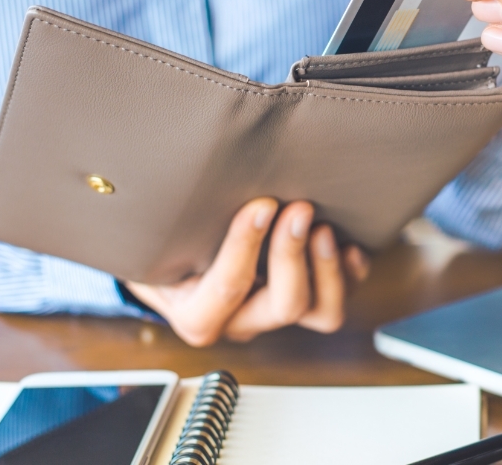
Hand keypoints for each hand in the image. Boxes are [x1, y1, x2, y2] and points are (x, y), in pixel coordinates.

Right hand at [125, 198, 370, 346]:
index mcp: (198, 314)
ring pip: (320, 313)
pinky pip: (340, 299)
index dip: (245, 247)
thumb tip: (169, 180)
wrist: (172, 264)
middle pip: (283, 307)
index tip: (259, 205)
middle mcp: (242, 320)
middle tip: (298, 209)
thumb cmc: (162, 248)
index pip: (226, 291)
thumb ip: (163, 227)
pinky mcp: (306, 299)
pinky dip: (350, 274)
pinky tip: (351, 245)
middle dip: (293, 255)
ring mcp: (277, 312)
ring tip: (324, 228)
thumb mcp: (150, 242)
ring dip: (329, 270)